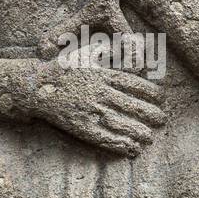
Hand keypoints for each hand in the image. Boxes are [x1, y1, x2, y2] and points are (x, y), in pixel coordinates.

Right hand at [33, 59, 164, 158]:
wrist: (35, 86)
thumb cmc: (63, 68)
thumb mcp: (85, 52)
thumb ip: (108, 50)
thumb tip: (130, 49)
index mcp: (103, 75)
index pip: (135, 85)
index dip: (152, 93)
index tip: (161, 98)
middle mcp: (99, 93)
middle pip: (132, 105)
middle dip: (151, 113)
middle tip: (162, 119)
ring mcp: (90, 110)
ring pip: (121, 122)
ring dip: (139, 131)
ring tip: (150, 137)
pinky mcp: (81, 126)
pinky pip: (105, 136)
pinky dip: (120, 143)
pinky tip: (132, 148)